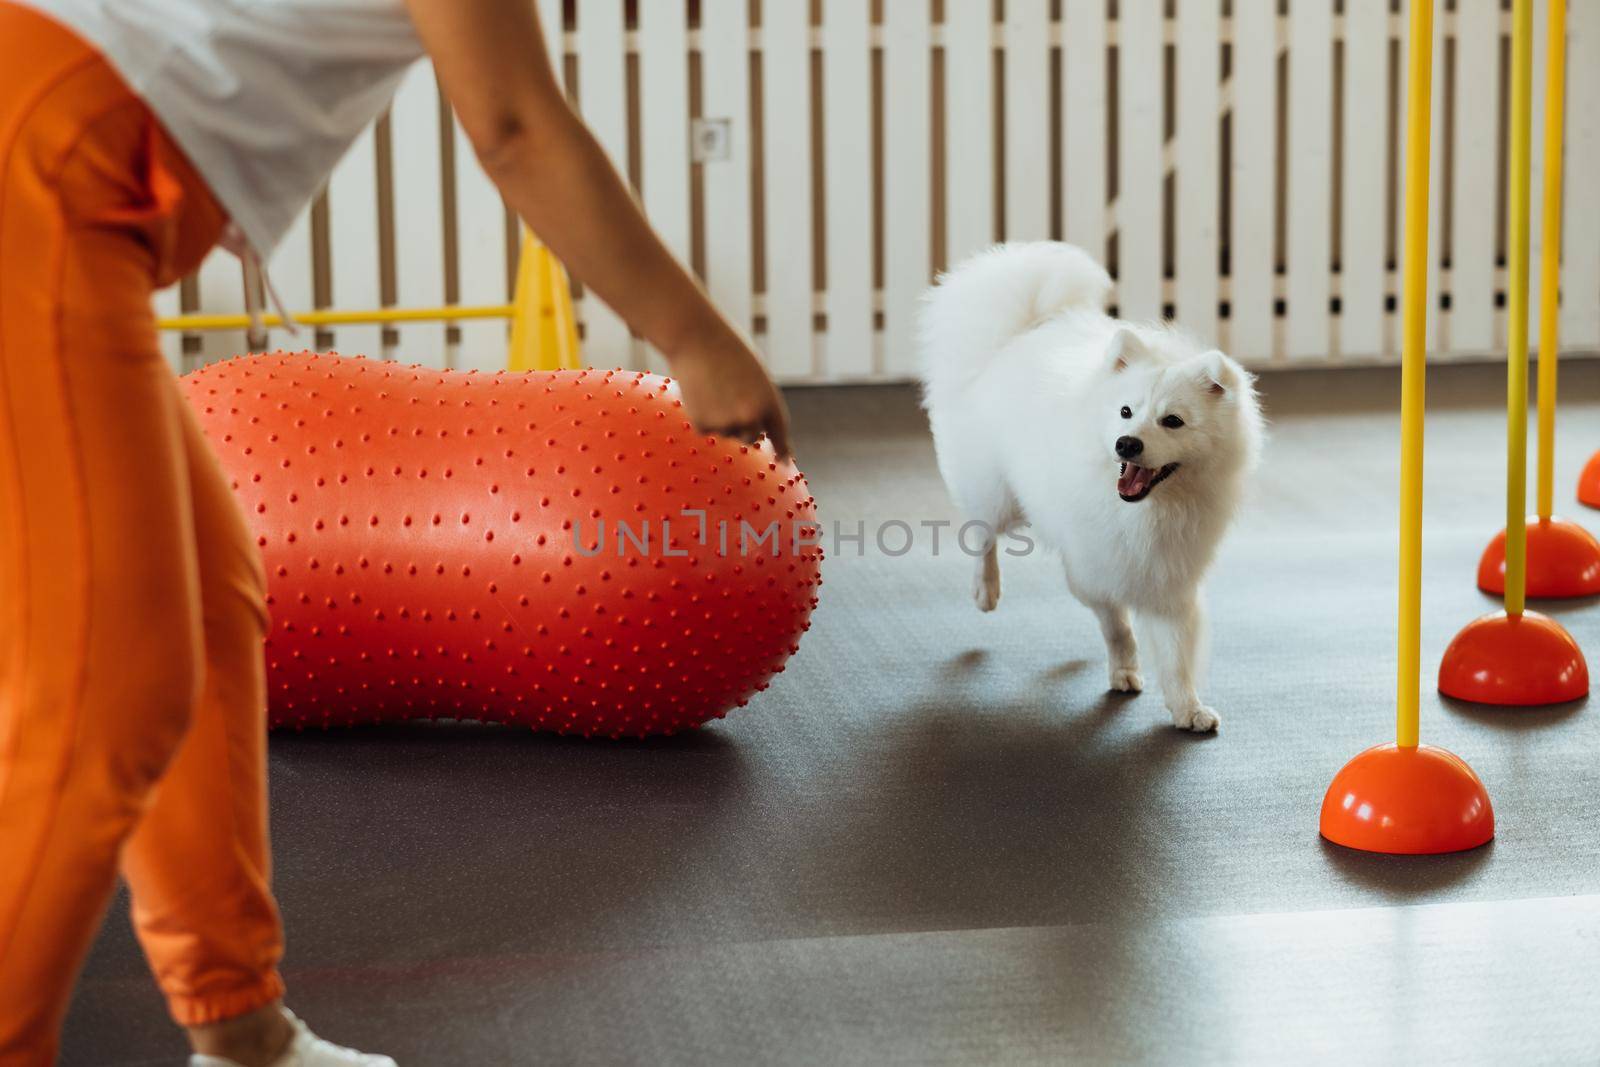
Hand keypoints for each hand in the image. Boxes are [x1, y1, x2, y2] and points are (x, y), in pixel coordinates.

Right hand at [667, 329, 792, 458]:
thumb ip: (757, 401)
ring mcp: (727, 423)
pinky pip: (706, 427)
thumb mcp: (753, 374)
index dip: (783, 448)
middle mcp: (752, 417)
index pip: (780, 431)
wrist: (695, 336)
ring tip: (711, 386)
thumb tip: (752, 429)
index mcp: (770, 400)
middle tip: (727, 398)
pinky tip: (698, 392)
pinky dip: (701, 414)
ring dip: (719, 416)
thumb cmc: (726, 349)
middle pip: (750, 437)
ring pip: (726, 431)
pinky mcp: (703, 424)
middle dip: (742, 426)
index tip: (784, 460)